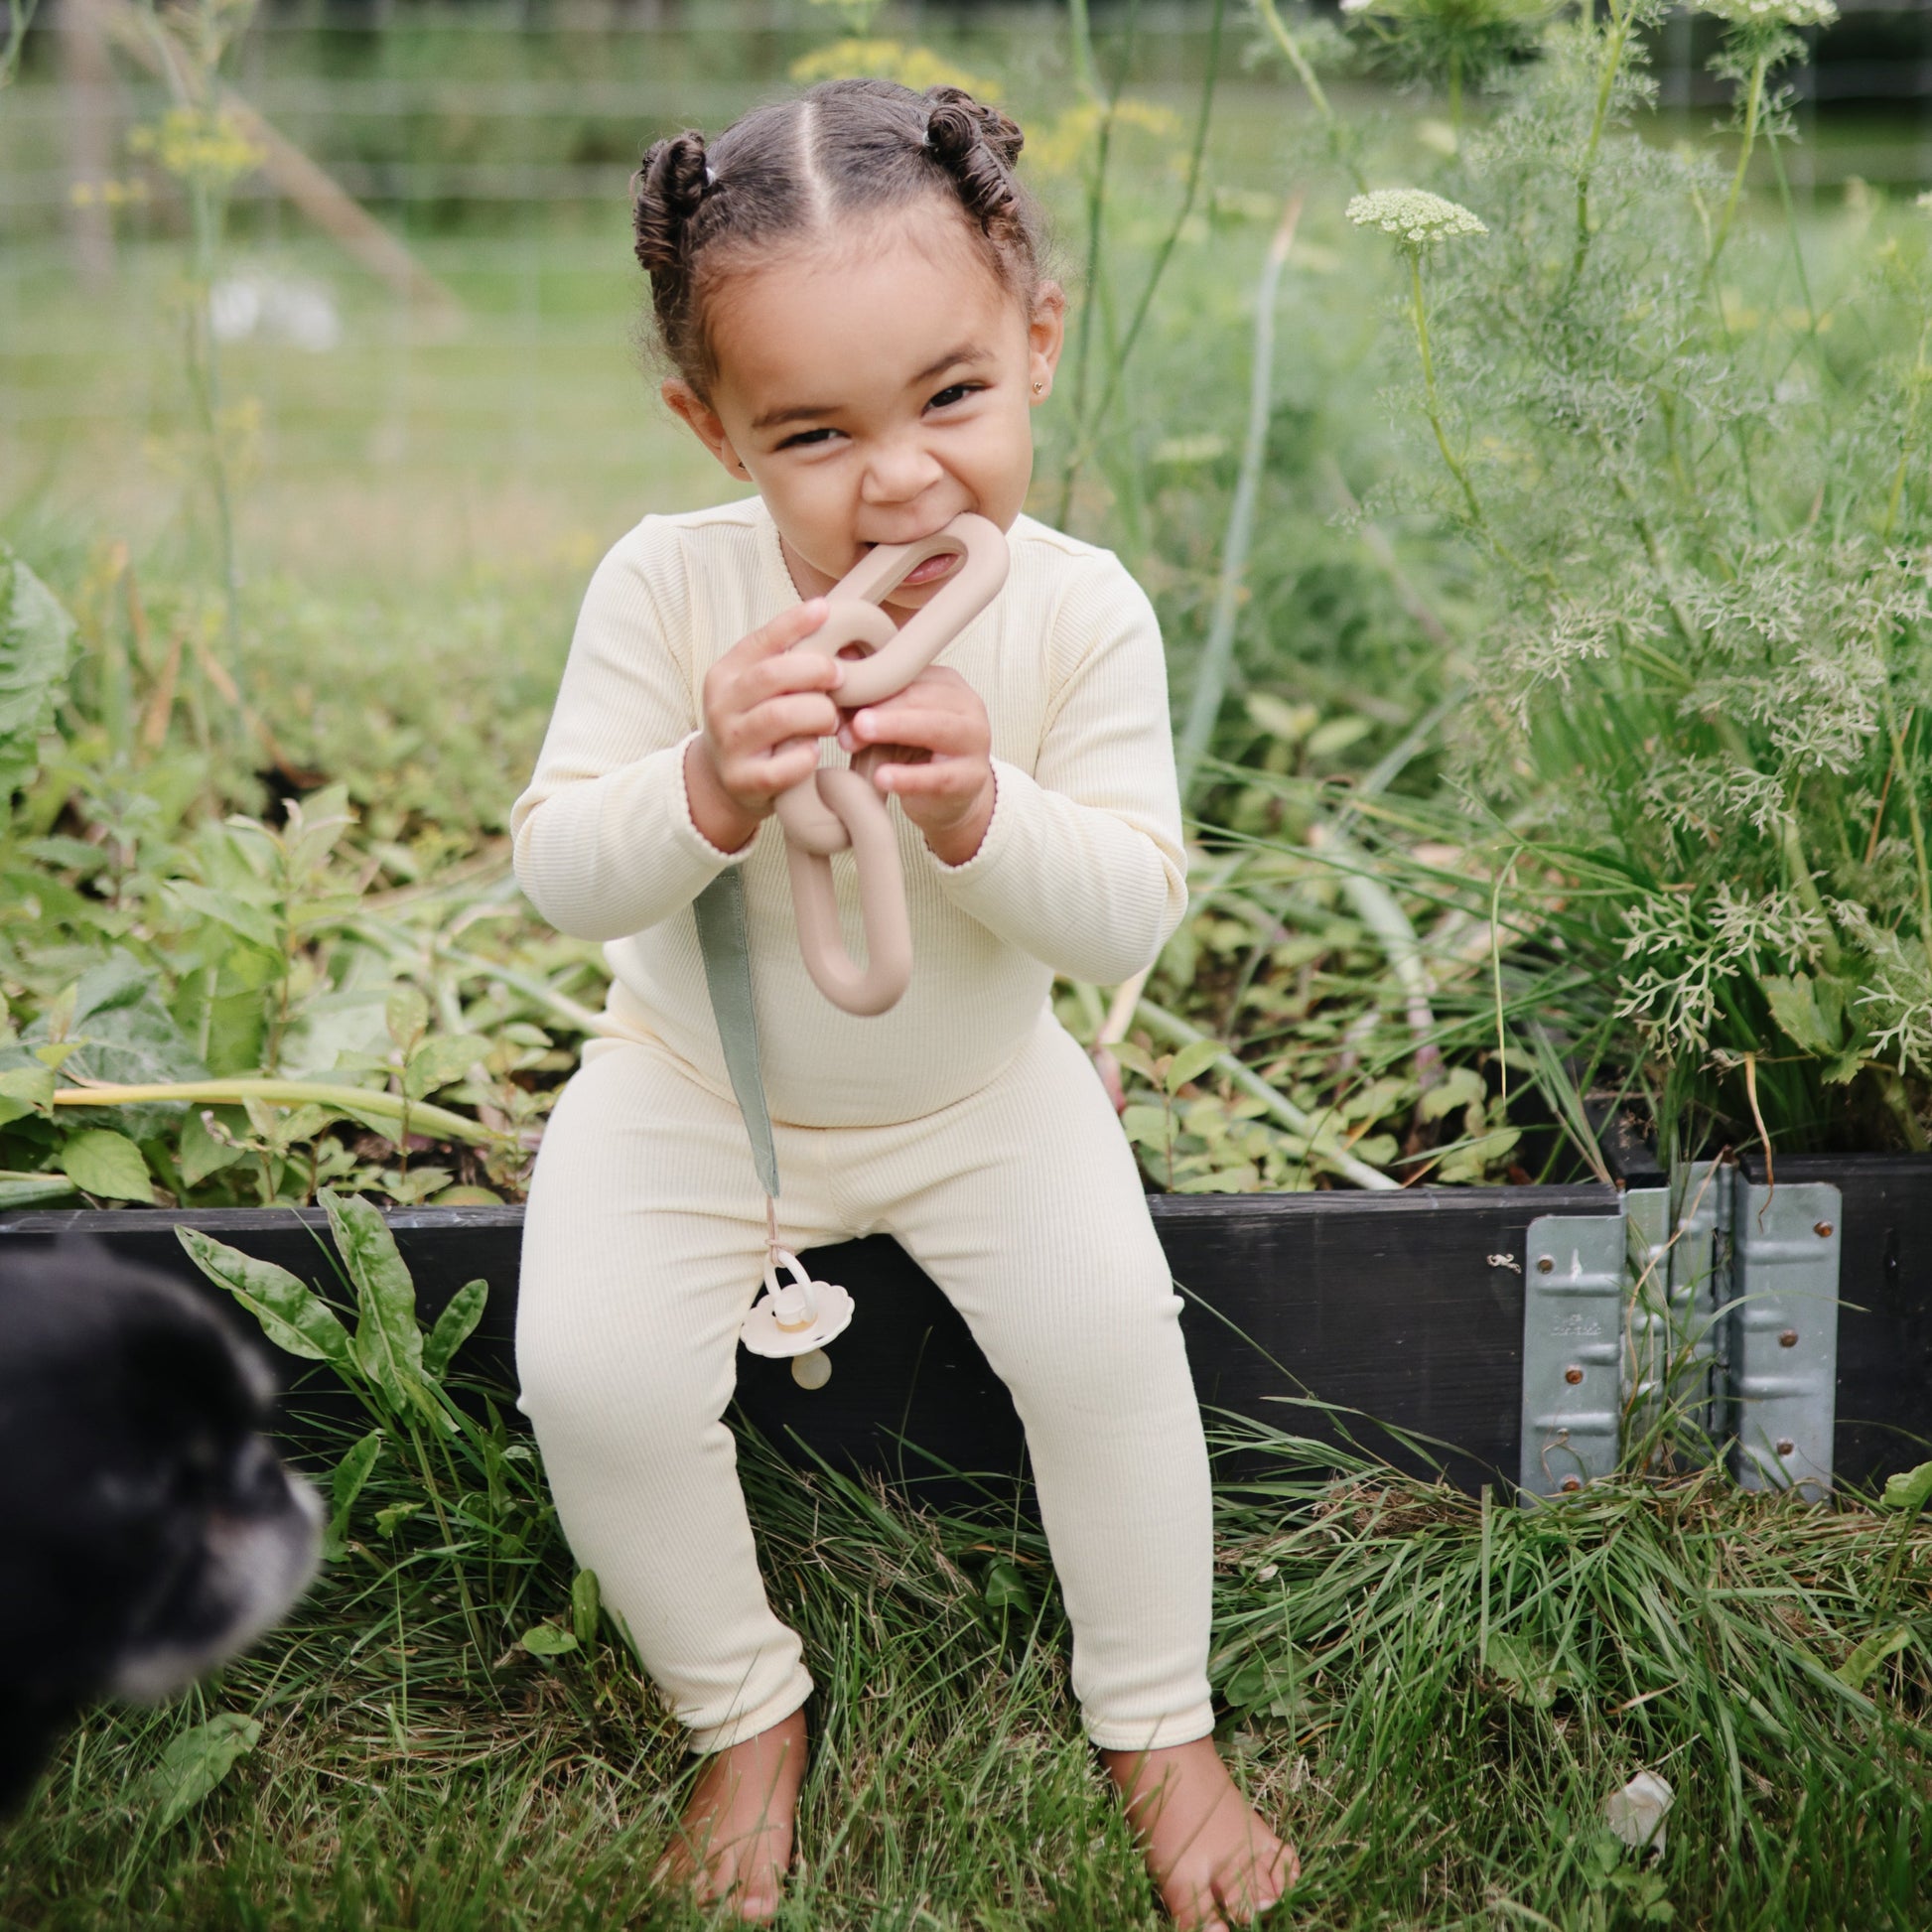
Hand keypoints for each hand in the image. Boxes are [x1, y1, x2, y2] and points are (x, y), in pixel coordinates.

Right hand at [687, 599, 841, 852]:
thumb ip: (790, 664)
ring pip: (779, 717)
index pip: (760, 640)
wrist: (720, 780)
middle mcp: (721, 705)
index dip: (794, 623)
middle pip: (772, 675)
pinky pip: (783, 767)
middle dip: (815, 670)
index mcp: (726, 674)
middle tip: (840, 677)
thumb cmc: (756, 723)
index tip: (825, 609)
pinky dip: (806, 757)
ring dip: (818, 714)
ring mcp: (730, 744)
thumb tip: (848, 644)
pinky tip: (813, 752)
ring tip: (830, 719)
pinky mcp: (743, 780)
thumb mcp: (760, 689)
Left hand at [837, 664, 995, 867]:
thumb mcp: (893, 723)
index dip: (871, 685)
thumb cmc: (917, 754)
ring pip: (936, 727)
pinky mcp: (971, 777)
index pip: (907, 676)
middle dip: (881, 706)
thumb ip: (870, 701)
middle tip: (848, 718)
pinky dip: (909, 777)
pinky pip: (939, 776)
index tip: (836, 696)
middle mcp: (966, 706)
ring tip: (861, 731)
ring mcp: (974, 741)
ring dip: (896, 726)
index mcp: (946, 684)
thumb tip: (836, 666)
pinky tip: (882, 777)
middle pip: (921, 697)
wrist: (952, 799)